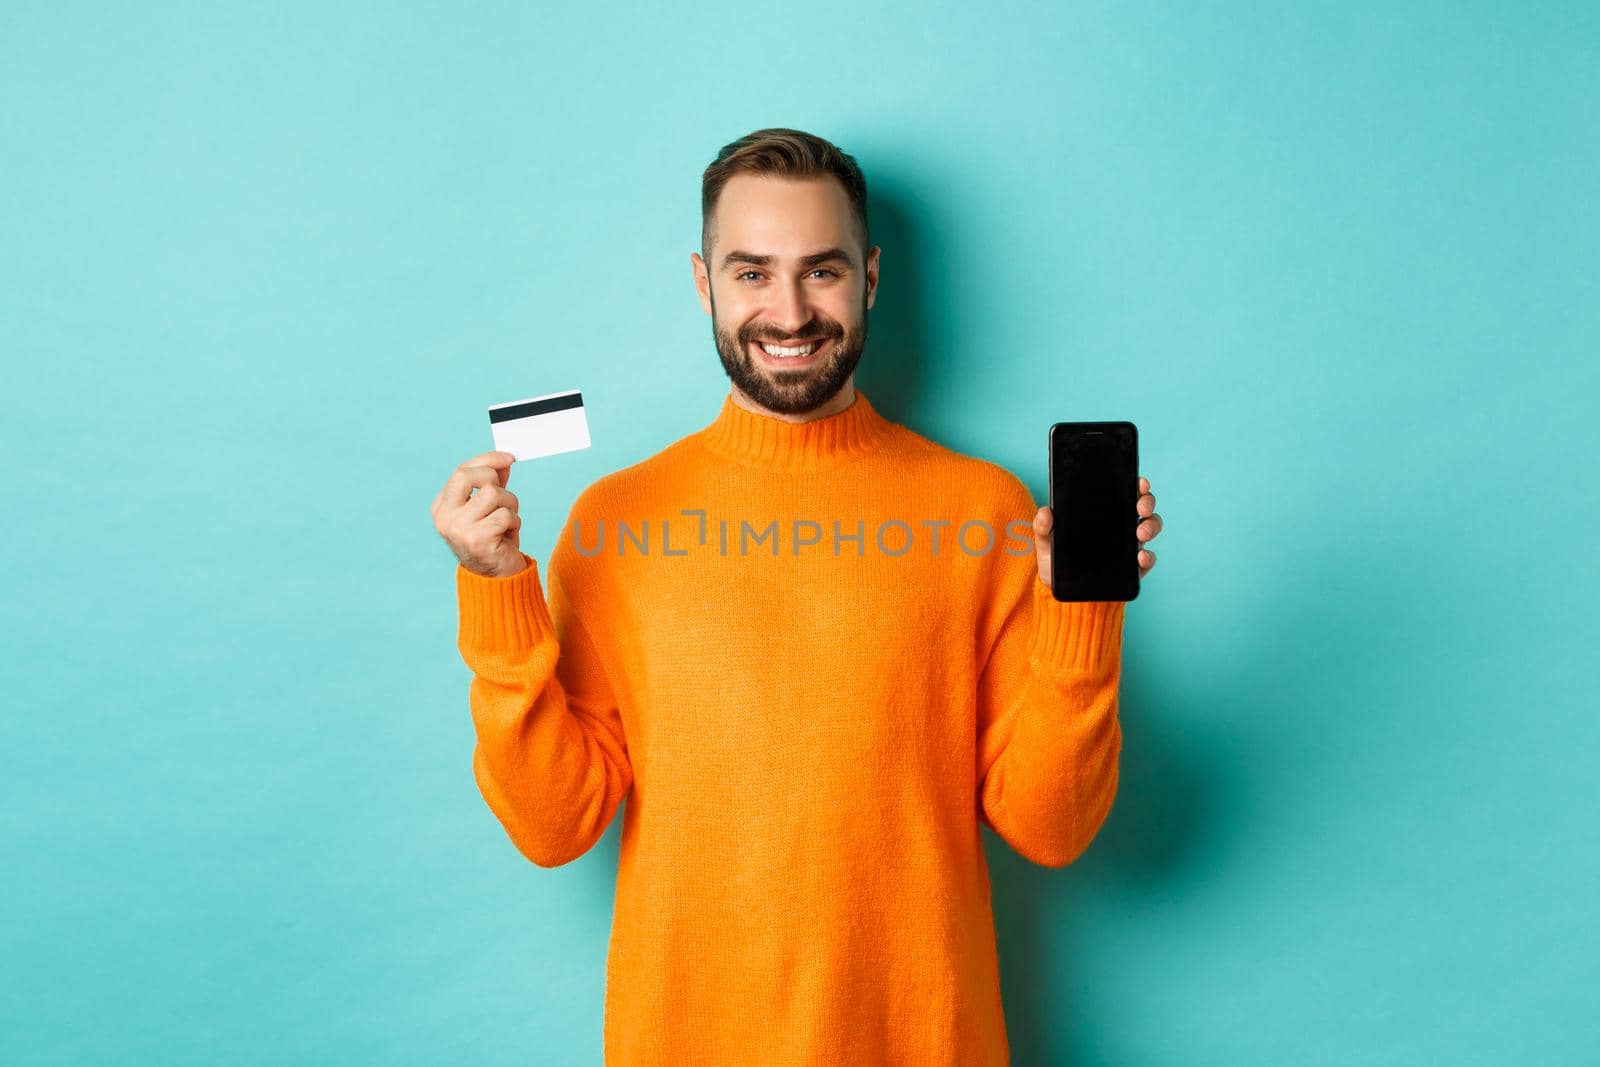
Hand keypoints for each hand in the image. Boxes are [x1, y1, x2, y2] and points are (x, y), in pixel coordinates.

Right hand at [431, 450, 527, 577]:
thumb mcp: (491, 507)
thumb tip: (504, 460)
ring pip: (493, 494)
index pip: (461, 471)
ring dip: (510, 505)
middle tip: (504, 495)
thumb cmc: (494, 540)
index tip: (509, 457)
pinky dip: (514, 523)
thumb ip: (493, 483)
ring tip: (507, 522)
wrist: (497, 579)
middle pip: (468, 475)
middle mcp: (444, 517)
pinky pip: (505, 515)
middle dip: (494, 478)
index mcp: (442, 507)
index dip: (488, 459)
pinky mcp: (476, 540)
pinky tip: (508, 537)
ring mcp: (458, 529)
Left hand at [1031, 475, 1161, 587]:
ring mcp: (1129, 546)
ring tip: (1140, 534)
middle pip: (1143, 507)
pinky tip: (1141, 557)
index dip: (1136, 485)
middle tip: (1140, 508)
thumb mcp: (1046, 542)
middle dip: (1147, 502)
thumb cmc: (1056, 561)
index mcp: (1103, 513)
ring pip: (1150, 528)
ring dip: (1151, 527)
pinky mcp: (1132, 568)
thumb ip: (1043, 527)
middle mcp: (1121, 526)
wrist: (1061, 591)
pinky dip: (1148, 557)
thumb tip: (1045, 512)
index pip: (1124, 492)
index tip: (1139, 483)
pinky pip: (1147, 560)